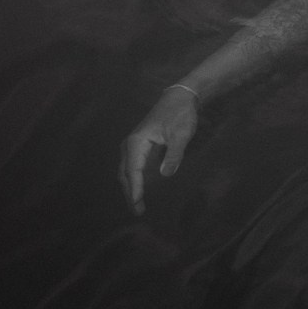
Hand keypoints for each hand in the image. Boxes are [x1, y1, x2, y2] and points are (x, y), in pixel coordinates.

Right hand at [119, 85, 199, 213]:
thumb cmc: (181, 114)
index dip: (135, 188)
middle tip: (138, 211)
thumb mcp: (181, 135)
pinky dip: (134, 179)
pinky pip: (133, 166)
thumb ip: (174, 155)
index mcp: (137, 142)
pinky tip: (141, 189)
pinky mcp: (139, 146)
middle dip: (130, 193)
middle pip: (126, 173)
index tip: (137, 203)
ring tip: (137, 204)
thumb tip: (165, 175)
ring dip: (131, 187)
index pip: (133, 170)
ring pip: (127, 171)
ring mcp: (133, 145)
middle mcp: (130, 144)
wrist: (180, 97)